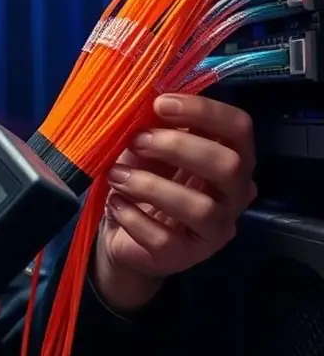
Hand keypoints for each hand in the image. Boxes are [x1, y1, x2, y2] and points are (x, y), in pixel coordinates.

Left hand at [93, 94, 256, 312]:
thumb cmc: (146, 176)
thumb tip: (144, 99)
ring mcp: (214, 230)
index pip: (239, 128)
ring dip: (151, 185)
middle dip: (179, 147)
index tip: (160, 103)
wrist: (123, 231)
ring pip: (201, 208)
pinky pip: (165, 239)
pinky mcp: (186, 257)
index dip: (204, 111)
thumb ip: (156, 124)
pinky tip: (116, 203)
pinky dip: (134, 217)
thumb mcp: (150, 146)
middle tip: (137, 141)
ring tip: (117, 174)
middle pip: (229, 166)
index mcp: (231, 157)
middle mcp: (234, 194)